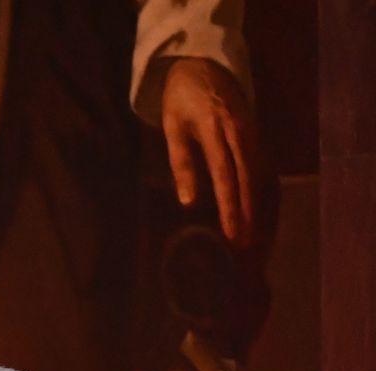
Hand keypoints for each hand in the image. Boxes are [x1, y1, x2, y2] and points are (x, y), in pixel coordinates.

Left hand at [160, 57, 257, 244]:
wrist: (204, 62)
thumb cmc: (181, 97)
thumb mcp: (173, 127)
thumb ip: (182, 163)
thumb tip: (189, 201)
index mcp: (217, 130)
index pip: (225, 176)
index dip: (229, 207)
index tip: (231, 233)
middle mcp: (240, 131)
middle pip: (248, 179)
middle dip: (248, 213)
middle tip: (245, 244)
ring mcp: (252, 131)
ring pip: (260, 173)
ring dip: (258, 204)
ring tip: (254, 234)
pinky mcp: (255, 132)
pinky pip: (261, 165)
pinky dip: (261, 189)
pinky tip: (259, 210)